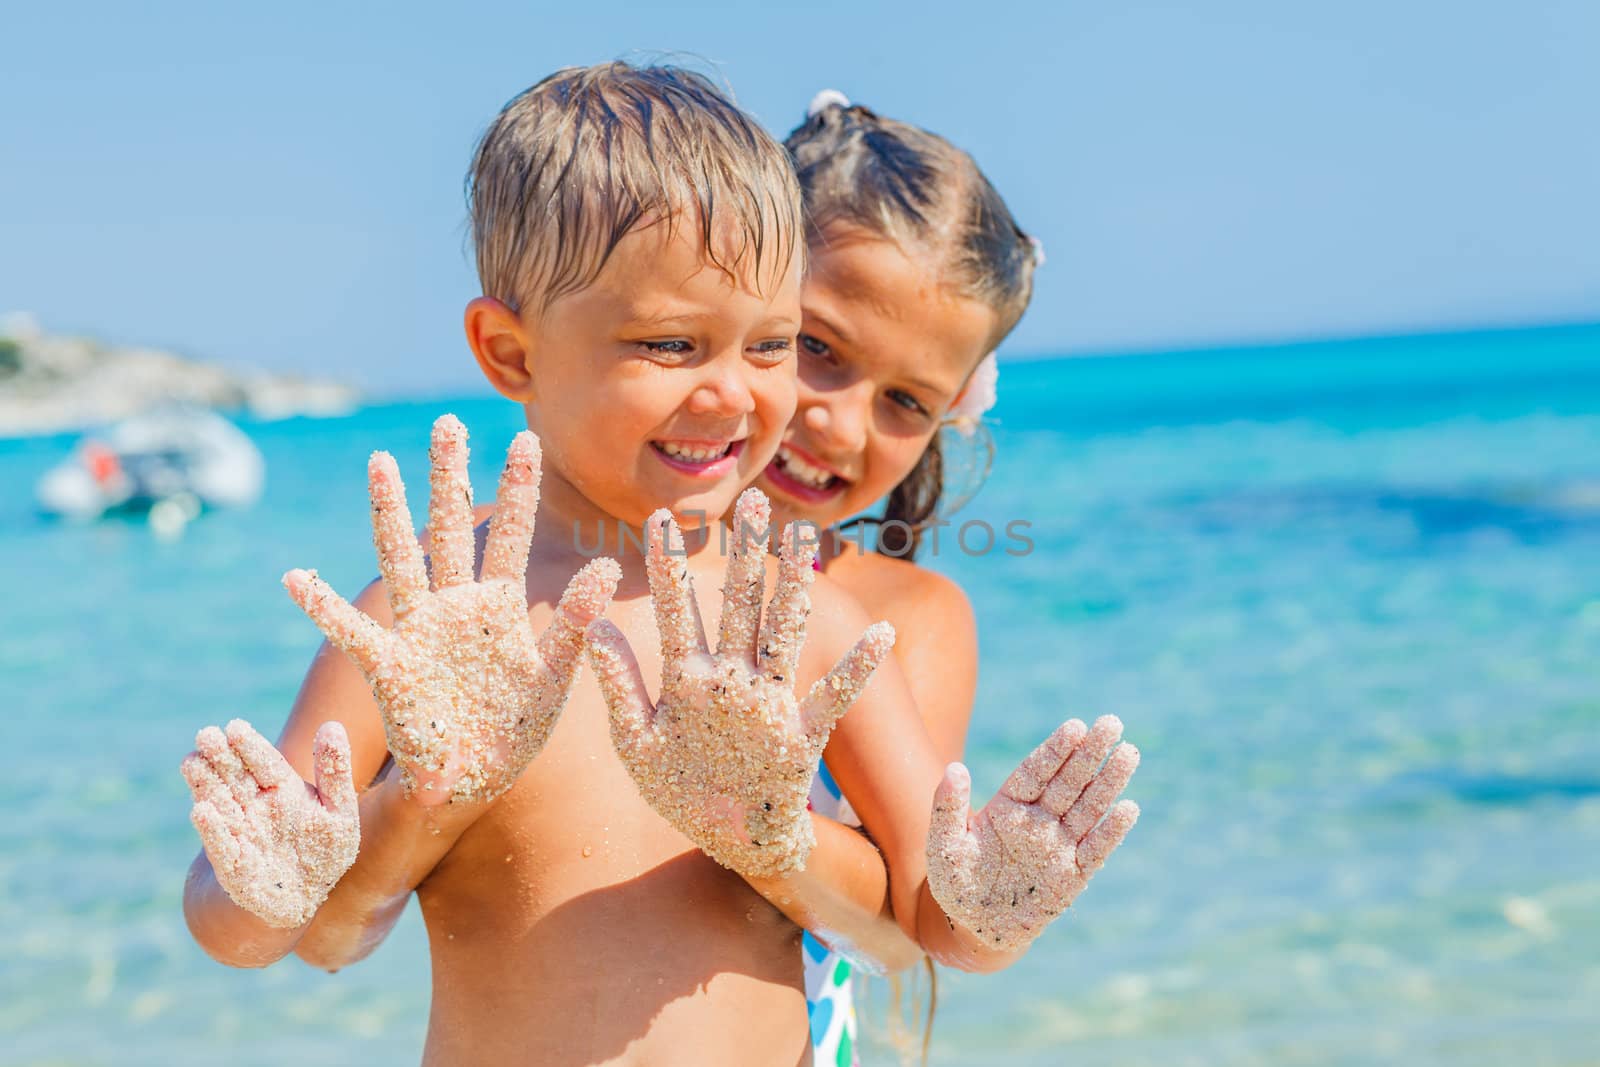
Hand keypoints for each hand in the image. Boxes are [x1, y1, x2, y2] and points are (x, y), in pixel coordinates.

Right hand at [181, 719, 358, 927]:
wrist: (305, 897)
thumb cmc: (325, 851)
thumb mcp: (339, 810)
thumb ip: (335, 770)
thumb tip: (332, 724)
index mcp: (282, 790)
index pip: (264, 763)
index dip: (250, 746)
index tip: (235, 726)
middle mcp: (255, 807)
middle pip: (235, 777)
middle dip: (220, 757)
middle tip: (205, 734)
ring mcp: (241, 833)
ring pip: (220, 803)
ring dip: (205, 784)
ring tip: (191, 761)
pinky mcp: (233, 865)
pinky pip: (223, 846)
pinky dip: (213, 830)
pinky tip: (201, 812)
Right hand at [283, 414, 618, 804]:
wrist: (471, 784)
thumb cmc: (515, 731)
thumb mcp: (554, 678)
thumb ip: (573, 624)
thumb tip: (606, 569)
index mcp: (500, 606)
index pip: (510, 535)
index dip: (518, 488)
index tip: (526, 436)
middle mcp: (456, 606)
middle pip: (450, 527)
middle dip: (448, 476)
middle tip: (447, 422)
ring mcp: (419, 630)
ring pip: (402, 558)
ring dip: (389, 511)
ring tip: (379, 462)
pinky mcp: (390, 666)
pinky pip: (350, 632)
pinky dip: (322, 607)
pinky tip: (293, 578)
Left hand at [586, 488, 894, 876]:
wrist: (727, 842)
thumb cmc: (680, 792)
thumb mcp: (636, 742)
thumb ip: (619, 684)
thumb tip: (592, 625)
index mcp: (689, 678)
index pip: (679, 609)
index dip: (670, 565)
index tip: (660, 517)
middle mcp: (732, 679)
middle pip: (741, 604)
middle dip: (746, 553)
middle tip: (751, 501)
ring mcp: (768, 704)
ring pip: (783, 633)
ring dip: (794, 586)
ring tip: (804, 536)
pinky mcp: (798, 737)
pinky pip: (831, 698)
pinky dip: (856, 669)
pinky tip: (880, 636)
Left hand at [927, 715, 1139, 950]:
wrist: (975, 928)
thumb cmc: (957, 883)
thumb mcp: (944, 846)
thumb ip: (947, 808)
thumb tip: (955, 768)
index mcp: (1008, 807)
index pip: (1036, 772)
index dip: (1055, 750)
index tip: (1075, 726)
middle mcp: (1038, 821)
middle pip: (1068, 781)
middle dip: (1090, 753)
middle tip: (1113, 722)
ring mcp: (1058, 847)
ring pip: (1088, 808)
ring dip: (1108, 782)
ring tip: (1129, 753)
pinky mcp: (1073, 876)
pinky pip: (1095, 850)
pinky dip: (1111, 832)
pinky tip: (1128, 808)